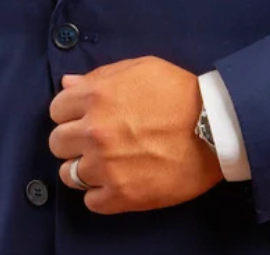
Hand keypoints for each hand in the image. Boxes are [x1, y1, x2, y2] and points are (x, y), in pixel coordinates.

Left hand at [48, 55, 223, 213]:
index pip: (56, 109)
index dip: (70, 112)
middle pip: (57, 143)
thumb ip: (99, 76)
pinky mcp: (122, 196)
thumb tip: (67, 84)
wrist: (214, 127)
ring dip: (82, 168)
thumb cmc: (177, 91)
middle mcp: (94, 132)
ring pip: (68, 174)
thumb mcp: (139, 68)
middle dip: (72, 140)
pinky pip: (91, 201)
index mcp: (95, 96)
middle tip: (93, 140)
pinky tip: (115, 181)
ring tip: (103, 163)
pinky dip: (100, 193)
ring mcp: (106, 167)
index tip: (83, 116)